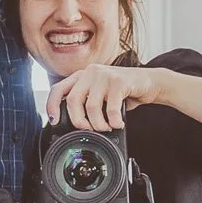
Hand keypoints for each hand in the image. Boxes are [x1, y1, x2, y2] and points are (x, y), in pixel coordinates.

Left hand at [45, 64, 160, 130]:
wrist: (149, 82)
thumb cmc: (123, 92)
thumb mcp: (101, 95)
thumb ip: (87, 103)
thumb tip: (75, 125)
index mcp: (81, 76)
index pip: (58, 88)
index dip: (52, 105)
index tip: (54, 120)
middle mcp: (90, 72)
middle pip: (73, 100)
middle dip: (79, 121)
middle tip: (88, 130)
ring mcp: (104, 74)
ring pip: (91, 106)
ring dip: (99, 124)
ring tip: (107, 128)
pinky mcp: (118, 80)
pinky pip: (110, 107)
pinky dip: (113, 121)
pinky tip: (118, 123)